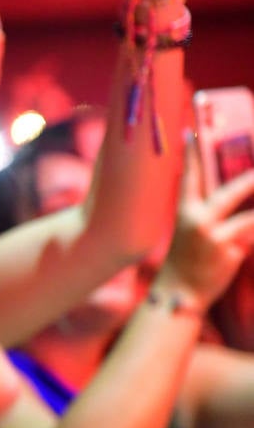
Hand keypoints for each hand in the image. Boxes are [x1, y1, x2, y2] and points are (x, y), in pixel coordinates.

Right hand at [154, 139, 253, 310]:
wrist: (180, 294)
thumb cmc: (189, 259)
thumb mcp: (192, 230)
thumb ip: (212, 211)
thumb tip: (242, 193)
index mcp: (185, 211)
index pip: (189, 177)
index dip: (192, 154)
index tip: (191, 133)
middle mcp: (196, 220)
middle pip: (230, 192)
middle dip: (251, 180)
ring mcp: (213, 237)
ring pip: (250, 216)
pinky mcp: (229, 251)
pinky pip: (253, 234)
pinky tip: (248, 240)